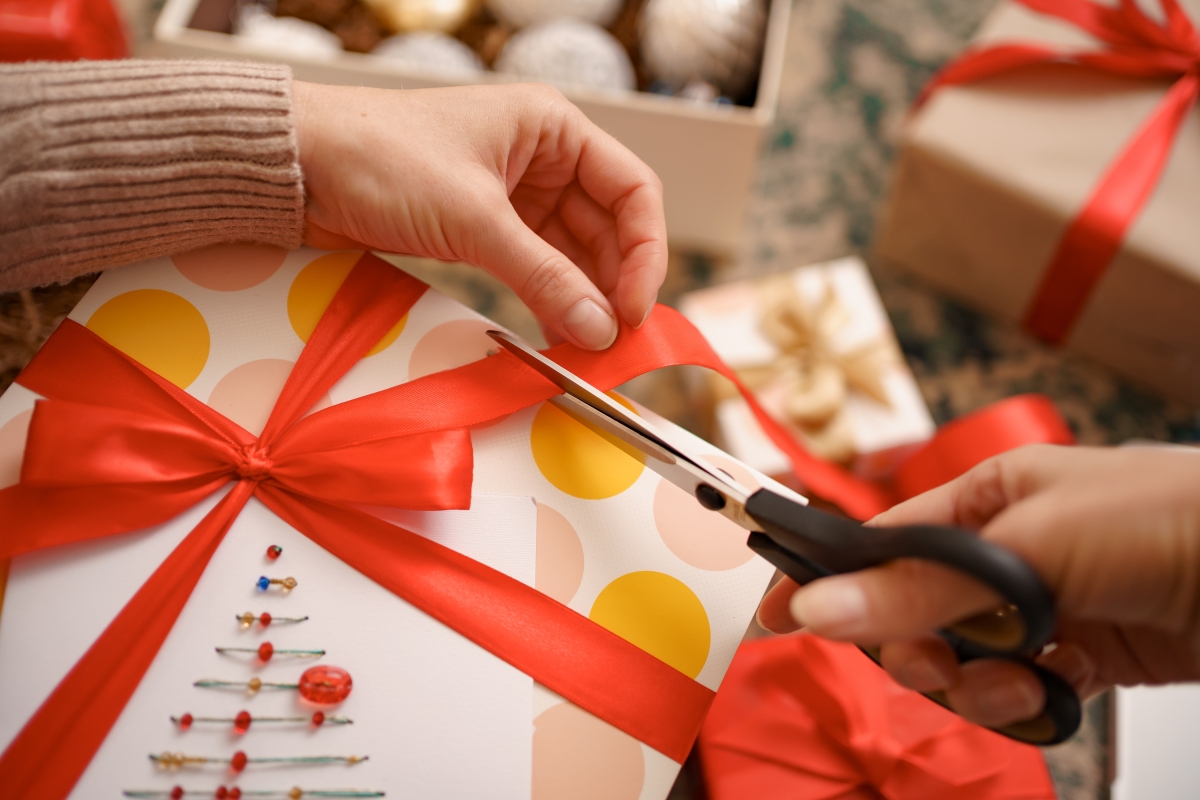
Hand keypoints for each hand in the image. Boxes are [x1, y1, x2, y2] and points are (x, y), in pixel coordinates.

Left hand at [292, 81, 666, 349]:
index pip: (633, 191)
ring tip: (588, 346)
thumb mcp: (473, 218)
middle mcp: (543, 157)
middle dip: (614, 283)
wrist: (297, 168)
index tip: (635, 309)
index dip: (645, 253)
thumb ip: (543, 275)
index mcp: (553, 127)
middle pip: (608, 227)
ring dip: (583, 297)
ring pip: (573, 252)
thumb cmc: (382, 160)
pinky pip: (536, 267)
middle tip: (613, 341)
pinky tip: (557, 331)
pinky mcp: (485, 227)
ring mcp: (515, 194)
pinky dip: (549, 299)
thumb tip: (601, 329)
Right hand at [757, 444, 1199, 728]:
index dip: (829, 579)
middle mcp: (1006, 551)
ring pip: (960, 662)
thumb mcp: (1029, 545)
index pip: (881, 542)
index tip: (779, 615)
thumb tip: (823, 607)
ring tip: (1017, 677)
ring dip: (976, 682)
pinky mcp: (1077, 656)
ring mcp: (1041, 607)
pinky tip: (1050, 689)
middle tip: (938, 661)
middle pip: (912, 615)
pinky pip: (1013, 692)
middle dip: (917, 648)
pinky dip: (1022, 701)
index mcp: (985, 497)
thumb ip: (922, 584)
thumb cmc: (1168, 517)